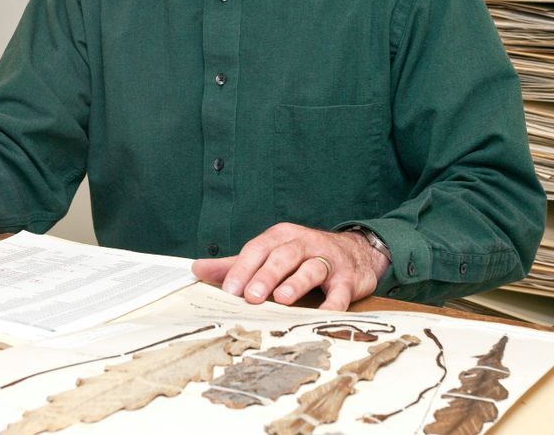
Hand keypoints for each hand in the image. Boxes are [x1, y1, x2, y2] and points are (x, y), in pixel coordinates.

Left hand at [191, 222, 390, 310]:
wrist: (356, 253)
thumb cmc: (305, 256)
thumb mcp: (270, 254)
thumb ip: (237, 264)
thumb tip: (197, 268)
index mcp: (281, 237)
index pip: (258, 249)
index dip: (243, 268)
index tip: (228, 290)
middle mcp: (304, 244)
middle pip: (284, 255)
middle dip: (266, 275)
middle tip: (251, 296)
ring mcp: (327, 260)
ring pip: (311, 267)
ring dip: (296, 282)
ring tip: (282, 298)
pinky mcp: (348, 278)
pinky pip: (340, 291)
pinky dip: (333, 303)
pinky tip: (323, 315)